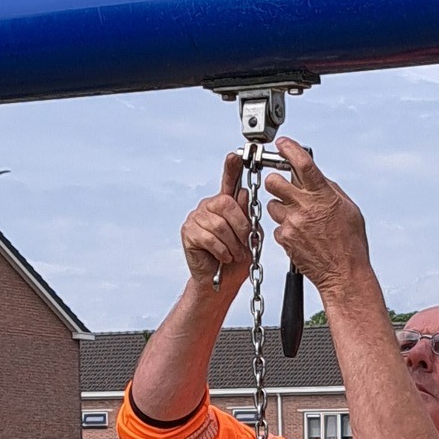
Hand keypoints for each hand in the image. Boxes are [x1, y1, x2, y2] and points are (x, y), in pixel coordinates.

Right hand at [179, 152, 251, 288]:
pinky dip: (221, 250)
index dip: (231, 168)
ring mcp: (197, 217)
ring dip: (232, 244)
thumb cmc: (236, 260)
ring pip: (220, 224)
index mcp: (225, 204)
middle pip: (227, 204)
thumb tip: (244, 195)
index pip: (229, 181)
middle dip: (241, 227)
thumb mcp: (249, 236)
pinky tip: (222, 257)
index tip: (235, 156)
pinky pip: (209, 237)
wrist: (222, 282)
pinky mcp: (188, 232)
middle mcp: (209, 206)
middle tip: (244, 245)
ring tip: (233, 254)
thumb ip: (247, 216)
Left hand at [263, 138, 371, 293]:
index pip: (301, 163)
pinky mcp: (285, 239)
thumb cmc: (350, 244)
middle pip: (273, 181)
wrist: (344, 274)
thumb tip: (317, 177)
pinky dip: (285, 228)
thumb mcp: (348, 209)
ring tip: (297, 218)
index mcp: (322, 195)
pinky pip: (277, 227)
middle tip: (282, 186)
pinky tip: (299, 235)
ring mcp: (292, 223)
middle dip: (276, 181)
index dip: (289, 149)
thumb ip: (330, 190)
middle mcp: (305, 207)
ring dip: (281, 208)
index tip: (282, 144)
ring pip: (272, 205)